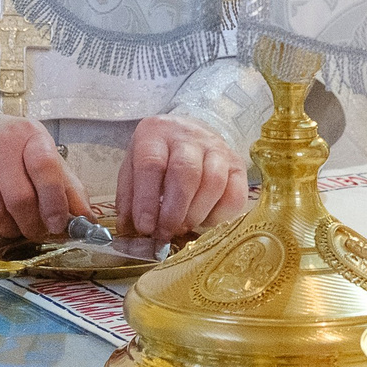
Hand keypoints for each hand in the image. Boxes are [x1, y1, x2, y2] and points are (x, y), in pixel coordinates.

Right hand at [0, 113, 90, 242]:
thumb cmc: (14, 149)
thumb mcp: (45, 157)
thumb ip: (68, 188)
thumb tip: (87, 221)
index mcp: (30, 136)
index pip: (46, 168)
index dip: (54, 202)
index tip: (58, 224)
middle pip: (19, 199)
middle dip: (32, 225)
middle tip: (36, 231)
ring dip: (9, 229)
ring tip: (15, 226)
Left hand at [117, 114, 247, 238]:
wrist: (190, 134)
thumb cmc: (158, 156)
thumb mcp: (134, 168)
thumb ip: (129, 199)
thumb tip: (128, 231)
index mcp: (156, 133)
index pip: (152, 164)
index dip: (147, 200)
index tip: (144, 227)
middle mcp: (189, 136)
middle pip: (186, 172)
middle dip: (174, 210)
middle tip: (165, 232)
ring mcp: (218, 149)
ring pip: (213, 183)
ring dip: (196, 214)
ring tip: (183, 228)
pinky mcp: (237, 165)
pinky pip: (235, 194)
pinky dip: (219, 216)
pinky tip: (204, 221)